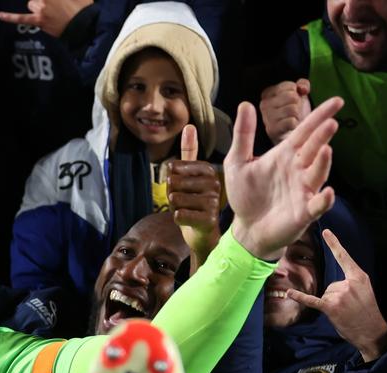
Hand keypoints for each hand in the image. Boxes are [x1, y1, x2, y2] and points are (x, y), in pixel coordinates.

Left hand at [0, 0, 92, 38]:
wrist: (84, 25)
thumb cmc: (82, 8)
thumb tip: (57, 2)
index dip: (42, 1)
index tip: (44, 3)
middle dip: (42, 1)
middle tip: (53, 7)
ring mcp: (42, 8)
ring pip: (32, 4)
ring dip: (38, 7)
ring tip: (50, 13)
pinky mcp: (39, 20)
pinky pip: (21, 18)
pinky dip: (9, 17)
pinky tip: (0, 15)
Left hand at [167, 125, 222, 268]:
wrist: (203, 233)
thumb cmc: (194, 203)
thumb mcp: (189, 176)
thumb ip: (189, 152)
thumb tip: (189, 125)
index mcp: (209, 171)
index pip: (174, 169)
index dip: (171, 181)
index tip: (184, 189)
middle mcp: (215, 184)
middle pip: (173, 184)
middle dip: (171, 196)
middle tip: (185, 203)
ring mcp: (213, 202)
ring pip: (174, 199)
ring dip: (174, 208)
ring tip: (188, 211)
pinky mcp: (209, 220)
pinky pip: (178, 215)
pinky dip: (177, 219)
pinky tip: (188, 221)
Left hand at [225, 97, 341, 259]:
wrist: (246, 228)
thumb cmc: (245, 194)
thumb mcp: (238, 162)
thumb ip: (243, 135)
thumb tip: (245, 104)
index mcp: (285, 155)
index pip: (305, 131)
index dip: (320, 116)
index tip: (337, 101)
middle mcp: (298, 170)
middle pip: (314, 149)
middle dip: (322, 137)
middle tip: (330, 123)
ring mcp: (303, 190)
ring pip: (317, 174)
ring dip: (322, 163)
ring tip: (326, 150)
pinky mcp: (303, 212)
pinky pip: (317, 205)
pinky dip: (323, 199)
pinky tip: (327, 192)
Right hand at [259, 79, 311, 145]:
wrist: (294, 136)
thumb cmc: (296, 114)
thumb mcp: (300, 95)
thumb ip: (302, 85)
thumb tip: (302, 88)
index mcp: (267, 93)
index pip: (290, 86)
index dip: (297, 93)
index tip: (293, 101)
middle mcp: (263, 104)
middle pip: (291, 96)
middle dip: (298, 104)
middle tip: (294, 111)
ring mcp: (266, 118)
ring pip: (292, 109)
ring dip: (297, 114)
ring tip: (292, 119)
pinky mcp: (271, 130)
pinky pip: (291, 121)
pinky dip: (295, 125)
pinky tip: (291, 127)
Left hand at [286, 229, 386, 361]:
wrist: (371, 330)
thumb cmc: (366, 310)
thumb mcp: (364, 290)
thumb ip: (350, 283)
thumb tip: (332, 286)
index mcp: (359, 276)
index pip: (344, 257)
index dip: (334, 243)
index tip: (325, 231)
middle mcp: (349, 283)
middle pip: (330, 283)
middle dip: (335, 296)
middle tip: (349, 306)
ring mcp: (339, 295)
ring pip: (325, 293)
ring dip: (331, 303)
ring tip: (344, 311)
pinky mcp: (330, 307)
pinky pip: (312, 300)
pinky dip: (300, 297)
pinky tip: (289, 293)